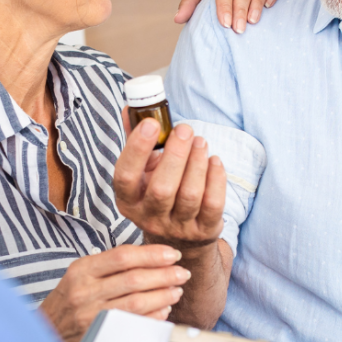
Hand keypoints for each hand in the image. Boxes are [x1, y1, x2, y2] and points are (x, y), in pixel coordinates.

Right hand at [39, 245, 189, 341]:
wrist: (47, 334)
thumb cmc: (68, 301)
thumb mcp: (80, 276)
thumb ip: (109, 266)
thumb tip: (150, 258)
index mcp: (81, 270)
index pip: (123, 256)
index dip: (152, 254)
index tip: (172, 254)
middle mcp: (84, 291)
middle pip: (134, 279)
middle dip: (164, 275)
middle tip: (182, 273)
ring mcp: (90, 315)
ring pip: (136, 302)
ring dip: (163, 295)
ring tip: (177, 290)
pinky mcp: (98, 335)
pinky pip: (133, 323)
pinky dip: (153, 315)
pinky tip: (164, 309)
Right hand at [114, 113, 224, 248]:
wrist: (179, 233)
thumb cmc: (158, 191)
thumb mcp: (143, 170)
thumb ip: (136, 140)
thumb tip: (130, 108)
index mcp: (128, 200)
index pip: (125, 177)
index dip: (137, 149)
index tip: (151, 123)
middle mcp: (149, 217)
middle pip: (161, 189)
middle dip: (176, 155)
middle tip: (185, 130)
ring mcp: (177, 227)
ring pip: (189, 196)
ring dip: (197, 163)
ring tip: (200, 142)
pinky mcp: (203, 230)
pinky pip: (213, 204)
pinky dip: (216, 179)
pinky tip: (214, 161)